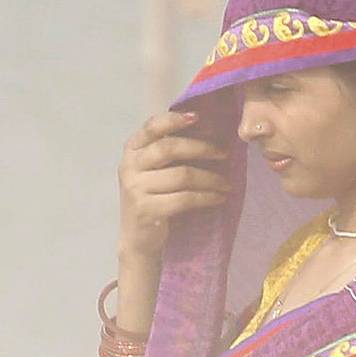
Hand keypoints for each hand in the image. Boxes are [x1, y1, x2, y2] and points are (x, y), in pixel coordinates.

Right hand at [118, 112, 230, 261]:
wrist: (139, 239)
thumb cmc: (154, 198)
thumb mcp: (155, 171)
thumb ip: (170, 152)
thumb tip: (209, 132)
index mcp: (132, 151)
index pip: (151, 127)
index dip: (173, 120)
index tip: (198, 117)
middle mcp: (129, 166)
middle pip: (169, 148)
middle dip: (201, 148)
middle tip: (225, 154)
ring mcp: (135, 188)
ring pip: (181, 175)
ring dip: (211, 179)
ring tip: (226, 183)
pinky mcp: (146, 209)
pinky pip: (184, 198)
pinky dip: (206, 197)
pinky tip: (219, 198)